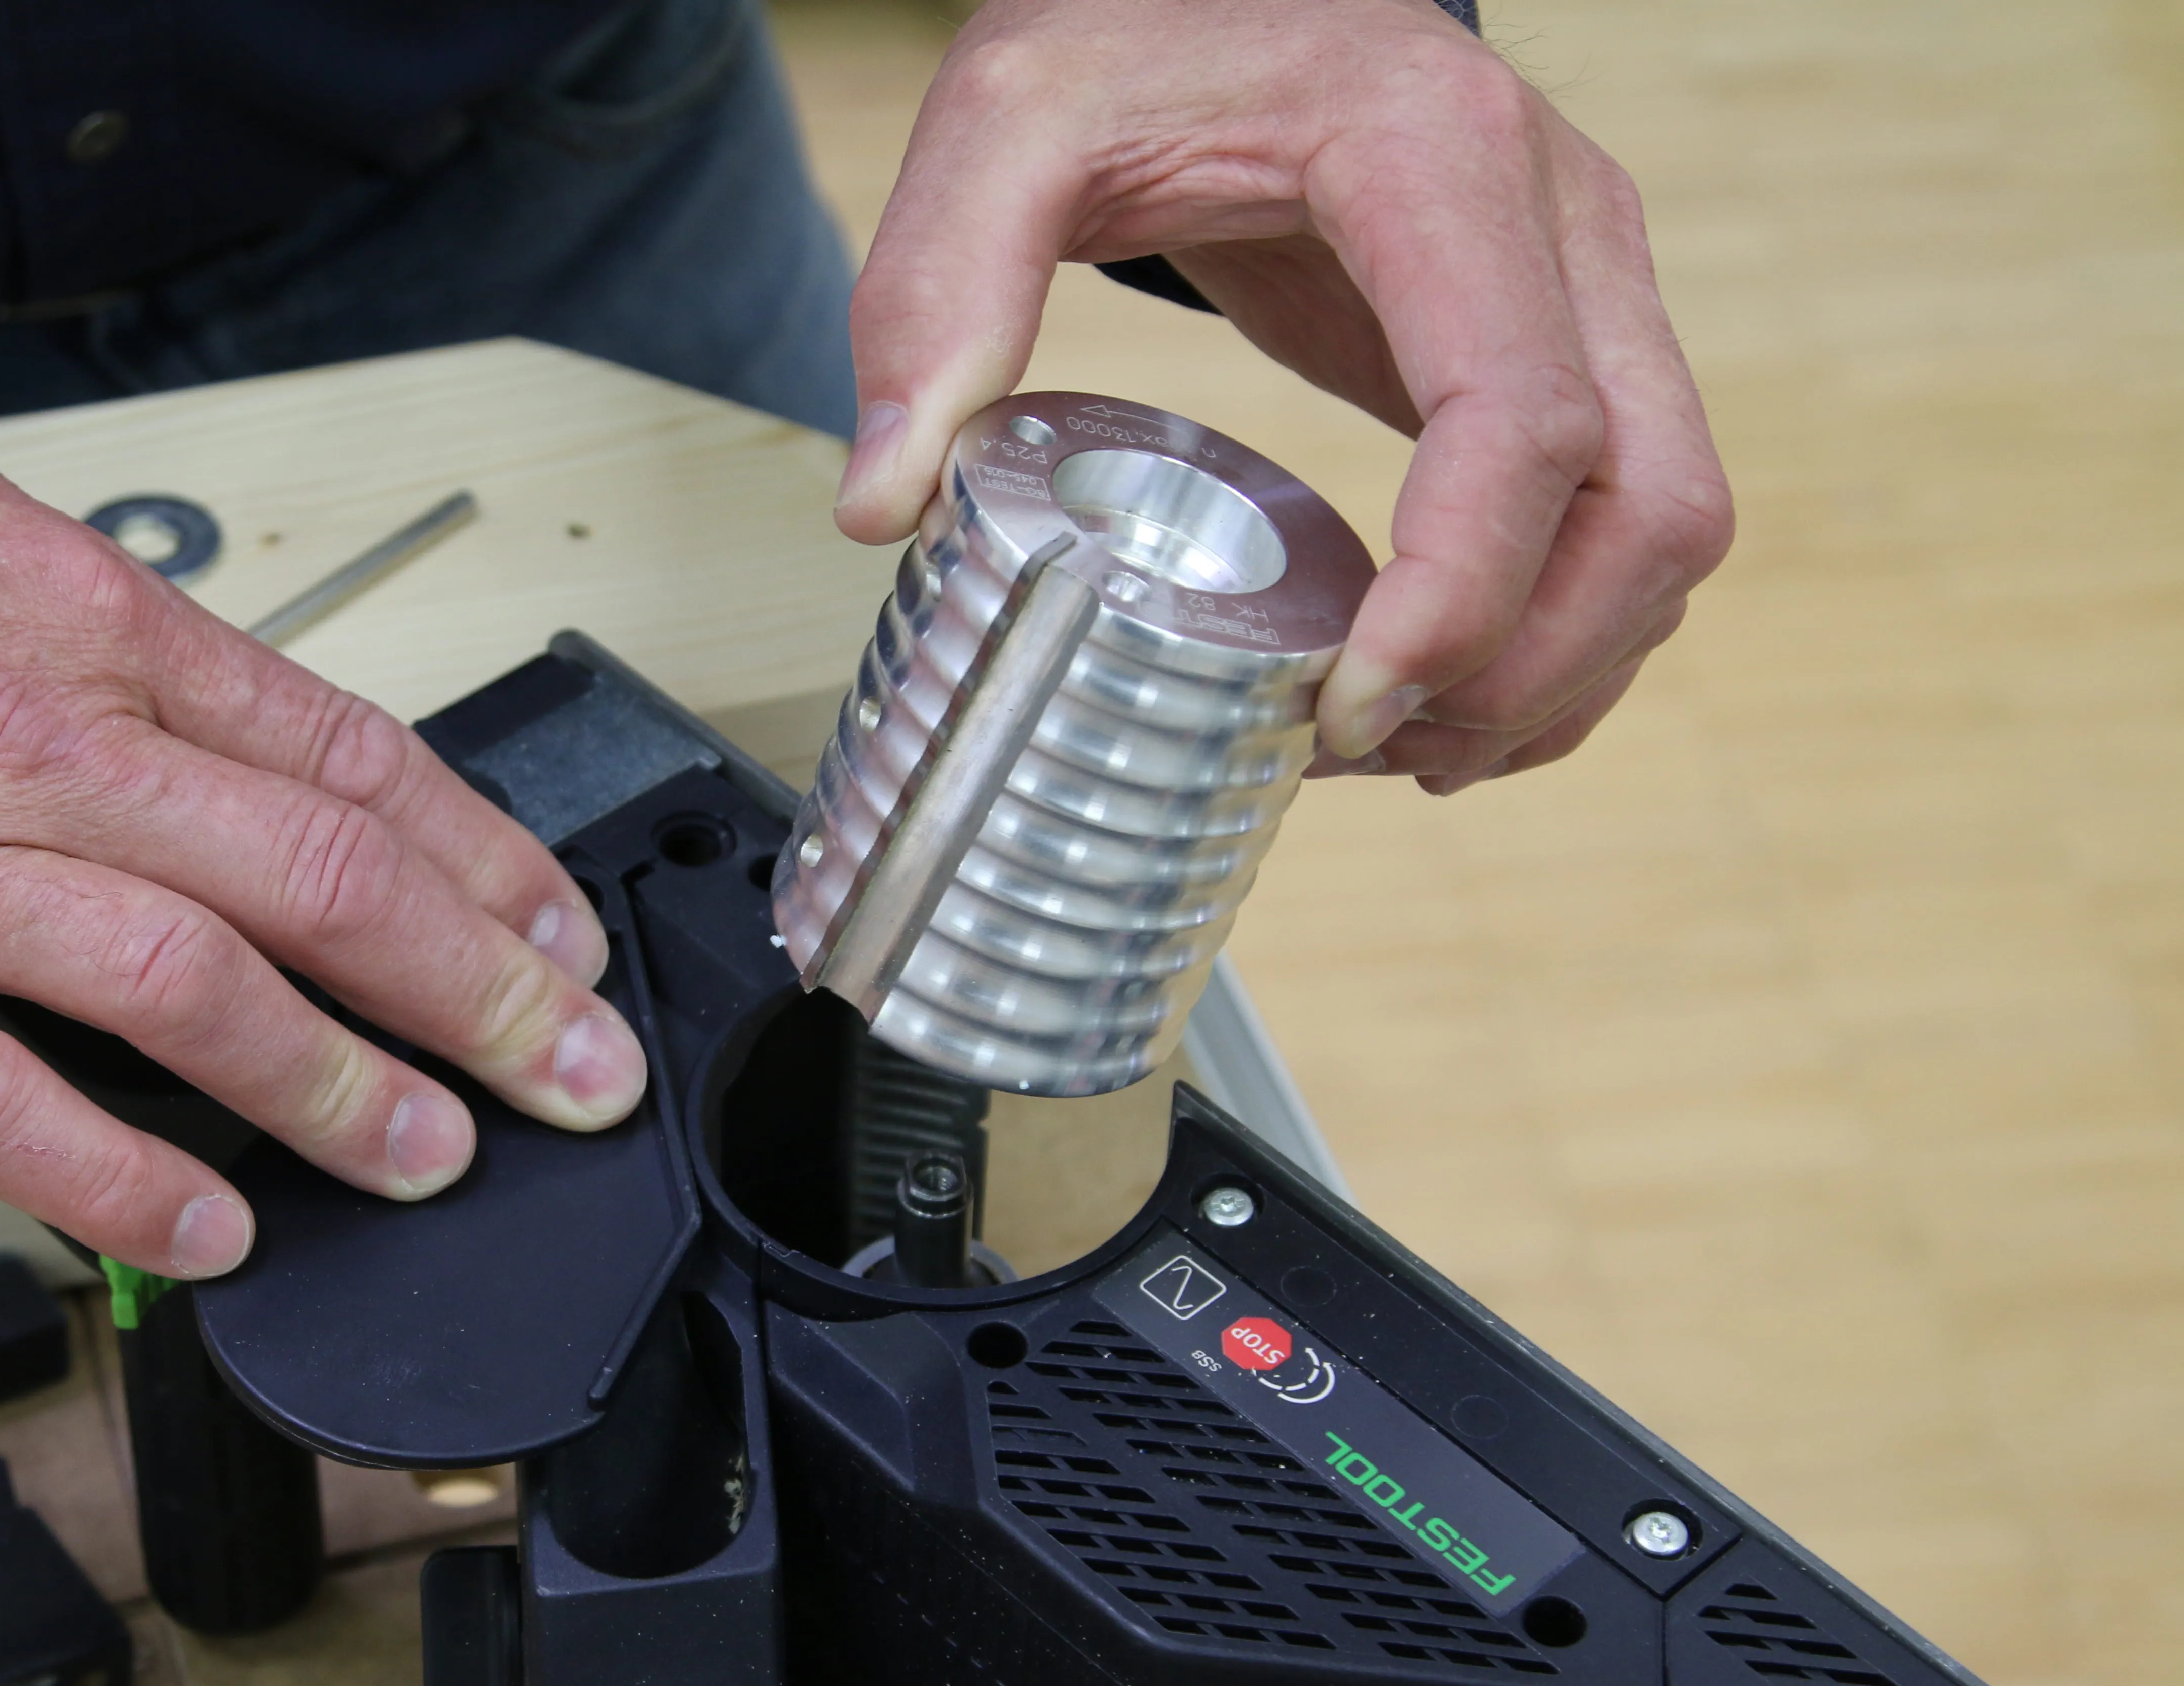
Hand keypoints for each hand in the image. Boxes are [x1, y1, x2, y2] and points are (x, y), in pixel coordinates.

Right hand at [0, 392, 646, 1276]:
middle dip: (479, 991)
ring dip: (339, 1091)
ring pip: (193, 991)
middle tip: (573, 1071)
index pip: (351, 760)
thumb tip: (285, 766)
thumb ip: (144, 665)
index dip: (485, 864)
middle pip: (319, 881)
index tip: (562, 938)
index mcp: (92, 635)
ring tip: (435, 1157)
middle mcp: (32, 752)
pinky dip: (118, 1179)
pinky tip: (212, 1228)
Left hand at [833, 0, 1732, 790]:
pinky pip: (1627, 516)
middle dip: (1528, 670)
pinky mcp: (1573, 336)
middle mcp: (1566, 219)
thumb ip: (934, 294)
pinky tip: (1440, 693)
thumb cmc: (1137, 29)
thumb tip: (884, 502)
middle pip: (1646, 503)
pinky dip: (1559, 632)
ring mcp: (1593, 279)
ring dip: (1557, 671)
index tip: (1348, 707)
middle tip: (1371, 749)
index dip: (1461, 599)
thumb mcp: (1010, 122)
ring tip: (1400, 747)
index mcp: (1440, 161)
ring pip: (1665, 527)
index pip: (1524, 423)